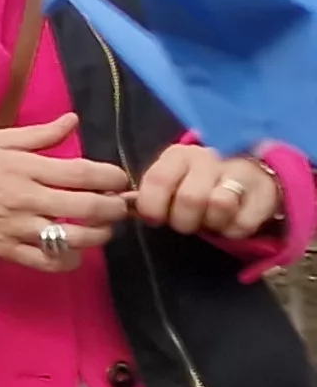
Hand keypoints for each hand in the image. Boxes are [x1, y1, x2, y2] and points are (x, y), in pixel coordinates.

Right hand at [0, 114, 130, 269]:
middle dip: (114, 208)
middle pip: (88, 207)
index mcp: (23, 166)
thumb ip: (37, 134)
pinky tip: (74, 252)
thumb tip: (73, 121)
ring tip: (103, 229)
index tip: (119, 178)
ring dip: (100, 235)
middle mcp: (25, 198)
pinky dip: (70, 261)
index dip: (112, 176)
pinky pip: (50, 263)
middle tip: (119, 206)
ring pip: (75, 239)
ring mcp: (17, 228)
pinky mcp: (7, 251)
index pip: (83, 173)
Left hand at [135, 142, 286, 241]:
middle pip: (190, 199)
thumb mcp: (171, 179)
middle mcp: (209, 158)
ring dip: (211, 223)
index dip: (152, 206)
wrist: (249, 171)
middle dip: (184, 221)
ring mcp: (239, 172)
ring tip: (210, 219)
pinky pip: (244, 223)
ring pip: (219, 205)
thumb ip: (150, 191)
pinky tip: (231, 222)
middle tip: (187, 222)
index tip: (155, 218)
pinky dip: (233, 231)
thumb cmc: (197, 181)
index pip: (157, 180)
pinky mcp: (265, 192)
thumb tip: (122, 205)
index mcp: (178, 155)